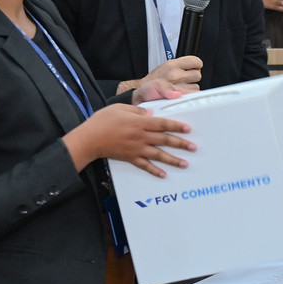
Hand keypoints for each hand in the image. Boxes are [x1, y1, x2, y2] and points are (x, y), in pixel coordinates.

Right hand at [64, 103, 193, 177]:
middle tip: (193, 147)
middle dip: (180, 144)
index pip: (162, 124)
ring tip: (185, 163)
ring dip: (173, 160)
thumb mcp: (119, 108)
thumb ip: (136, 110)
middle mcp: (140, 137)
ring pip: (158, 155)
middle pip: (164, 140)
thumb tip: (150, 113)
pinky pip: (145, 166)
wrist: (89, 139)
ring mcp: (136, 149)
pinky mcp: (130, 158)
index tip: (187, 129)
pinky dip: (154, 171)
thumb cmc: (102, 120)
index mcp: (139, 122)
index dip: (175, 126)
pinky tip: (164, 175)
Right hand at [133, 55, 199, 102]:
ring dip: (190, 88)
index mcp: (172, 65)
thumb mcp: (165, 67)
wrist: (142, 93)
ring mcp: (177, 86)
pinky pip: (191, 96)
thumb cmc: (155, 81)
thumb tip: (196, 67)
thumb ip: (181, 66)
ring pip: (196, 87)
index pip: (196, 62)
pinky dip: (188, 96)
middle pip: (197, 75)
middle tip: (184, 79)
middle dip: (193, 77)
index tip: (192, 68)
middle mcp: (175, 74)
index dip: (196, 65)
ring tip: (180, 87)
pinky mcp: (177, 98)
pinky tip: (180, 94)